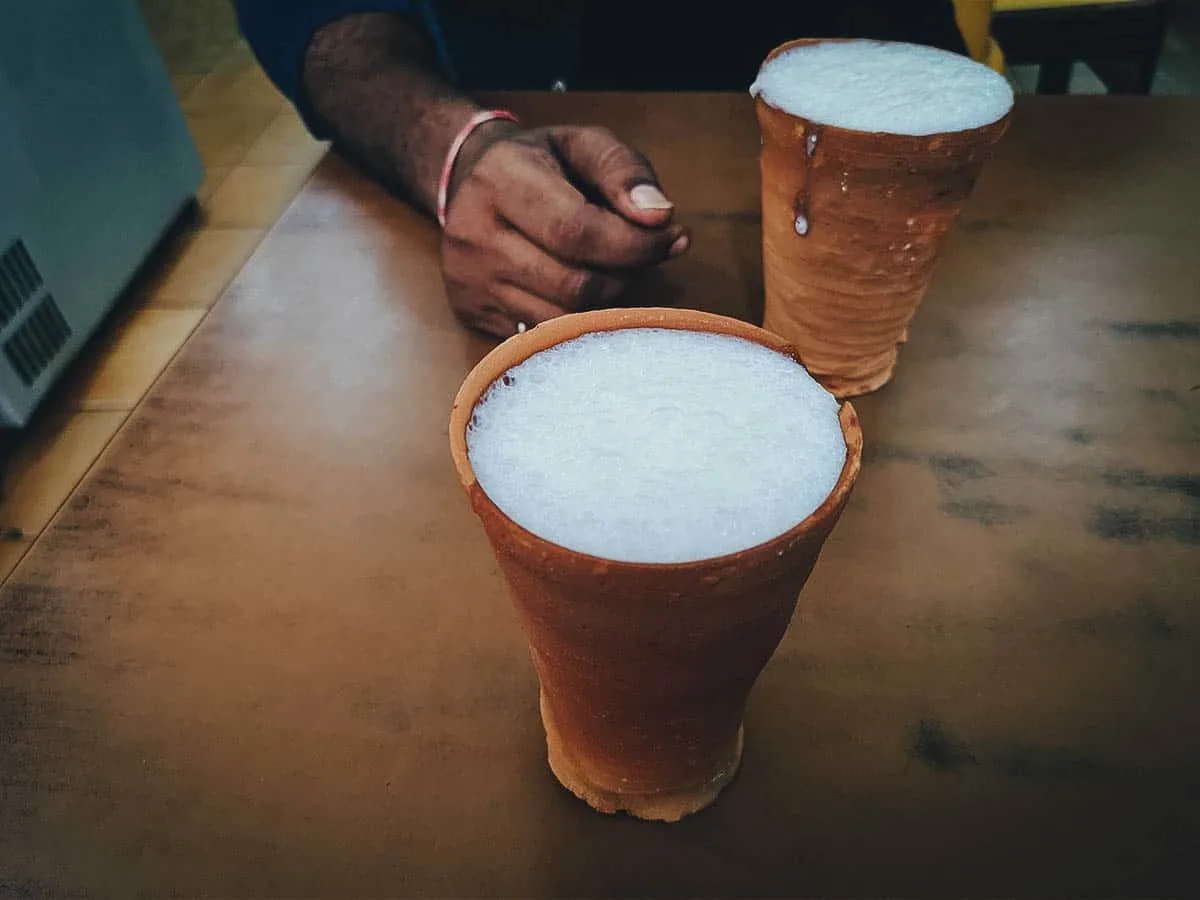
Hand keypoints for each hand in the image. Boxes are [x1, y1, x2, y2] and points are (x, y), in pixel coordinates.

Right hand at [441, 123, 688, 337]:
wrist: (467, 180)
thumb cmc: (541, 162)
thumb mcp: (584, 145)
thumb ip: (625, 171)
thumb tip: (660, 218)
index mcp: (500, 180)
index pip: (576, 231)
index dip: (634, 245)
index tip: (672, 238)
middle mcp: (474, 235)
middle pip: (573, 285)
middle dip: (625, 277)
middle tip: (642, 256)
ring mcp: (469, 281)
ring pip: (560, 321)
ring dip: (605, 304)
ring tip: (613, 272)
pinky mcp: (472, 313)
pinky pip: (541, 339)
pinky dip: (576, 323)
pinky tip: (585, 294)